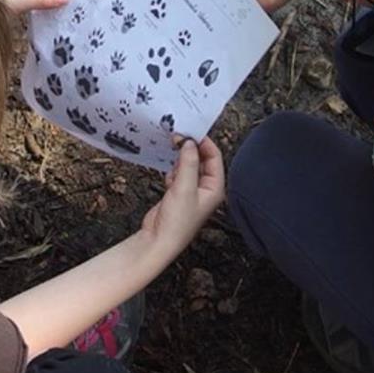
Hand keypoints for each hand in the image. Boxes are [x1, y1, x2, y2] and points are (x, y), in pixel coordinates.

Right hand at [141, 138, 225, 252]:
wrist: (158, 240)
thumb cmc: (177, 223)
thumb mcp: (184, 187)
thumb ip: (188, 163)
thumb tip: (189, 143)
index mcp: (215, 188)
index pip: (214, 158)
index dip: (204, 143)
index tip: (191, 132)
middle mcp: (205, 189)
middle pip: (202, 160)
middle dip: (190, 149)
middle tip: (178, 137)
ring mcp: (191, 191)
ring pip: (188, 166)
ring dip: (180, 160)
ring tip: (172, 156)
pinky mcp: (177, 194)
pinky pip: (177, 174)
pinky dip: (172, 171)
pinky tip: (168, 176)